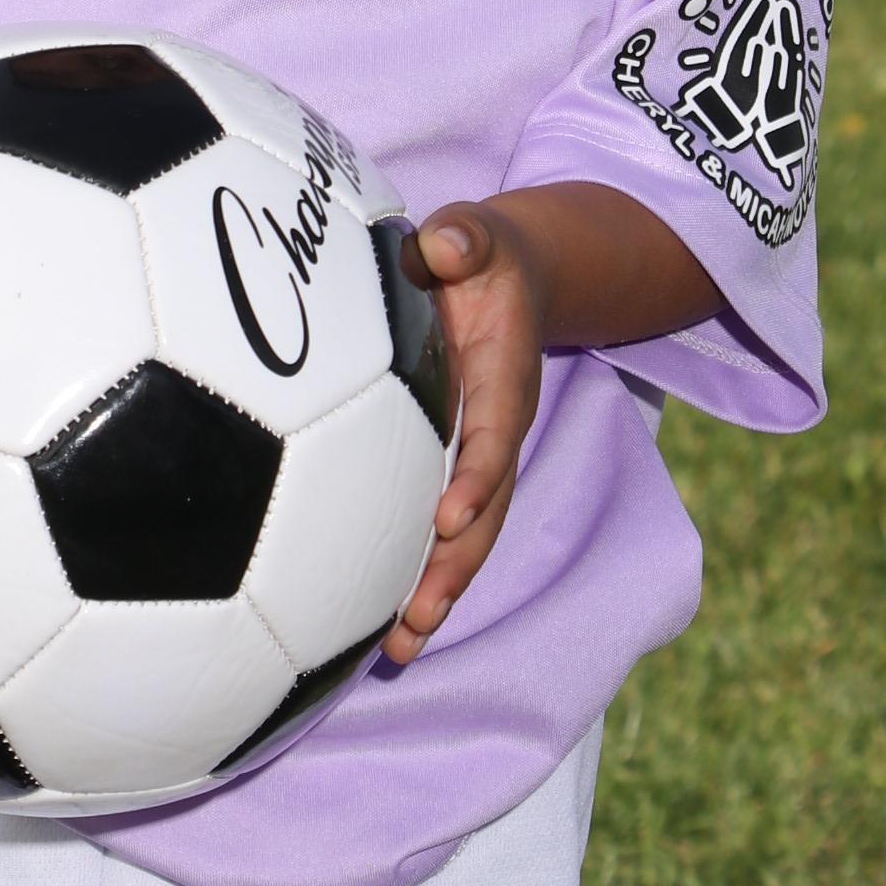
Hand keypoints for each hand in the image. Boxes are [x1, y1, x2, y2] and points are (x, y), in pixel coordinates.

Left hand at [382, 181, 718, 660]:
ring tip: (399, 652)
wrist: (508, 276)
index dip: (478, 475)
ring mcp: (475, 457)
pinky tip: (377, 629)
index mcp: (505, 380)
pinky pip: (436, 530)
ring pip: (464, 538)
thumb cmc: (479, 252)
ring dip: (436, 593)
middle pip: (485, 512)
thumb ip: (466, 236)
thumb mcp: (479, 233)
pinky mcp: (449, 468)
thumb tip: (445, 243)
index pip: (495, 435)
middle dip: (455, 568)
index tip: (448, 514)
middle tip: (417, 620)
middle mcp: (496, 432)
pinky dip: (416, 577)